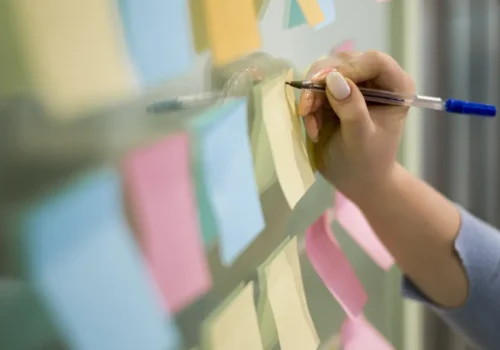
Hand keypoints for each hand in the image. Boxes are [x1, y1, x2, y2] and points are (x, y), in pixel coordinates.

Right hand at [298, 51, 414, 203]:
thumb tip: (333, 79)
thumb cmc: (367, 163)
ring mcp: (353, 84)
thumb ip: (351, 109)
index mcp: (395, 86)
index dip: (347, 68)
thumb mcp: (360, 139)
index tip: (322, 84)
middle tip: (307, 109)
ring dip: (311, 96)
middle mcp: (376, 79)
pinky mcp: (334, 93)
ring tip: (311, 124)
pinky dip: (309, 105)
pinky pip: (314, 87)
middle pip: (344, 62)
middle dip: (320, 83)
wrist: (356, 179)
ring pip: (324, 72)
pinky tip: (312, 126)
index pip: (373, 61)